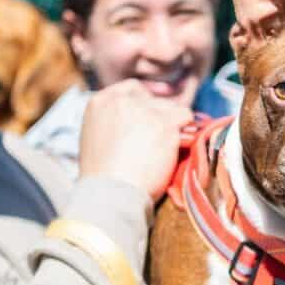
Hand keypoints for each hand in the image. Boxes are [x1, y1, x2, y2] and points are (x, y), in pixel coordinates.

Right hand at [77, 80, 192, 199]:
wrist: (111, 194)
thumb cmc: (104, 179)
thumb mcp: (97, 140)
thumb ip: (114, 124)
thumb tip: (138, 125)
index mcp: (99, 102)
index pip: (132, 90)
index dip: (146, 105)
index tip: (151, 121)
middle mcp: (121, 100)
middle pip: (154, 100)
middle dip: (160, 118)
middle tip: (159, 142)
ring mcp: (144, 110)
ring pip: (171, 108)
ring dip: (173, 127)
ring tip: (164, 151)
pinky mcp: (164, 124)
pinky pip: (186, 116)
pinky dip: (187, 131)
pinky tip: (179, 147)